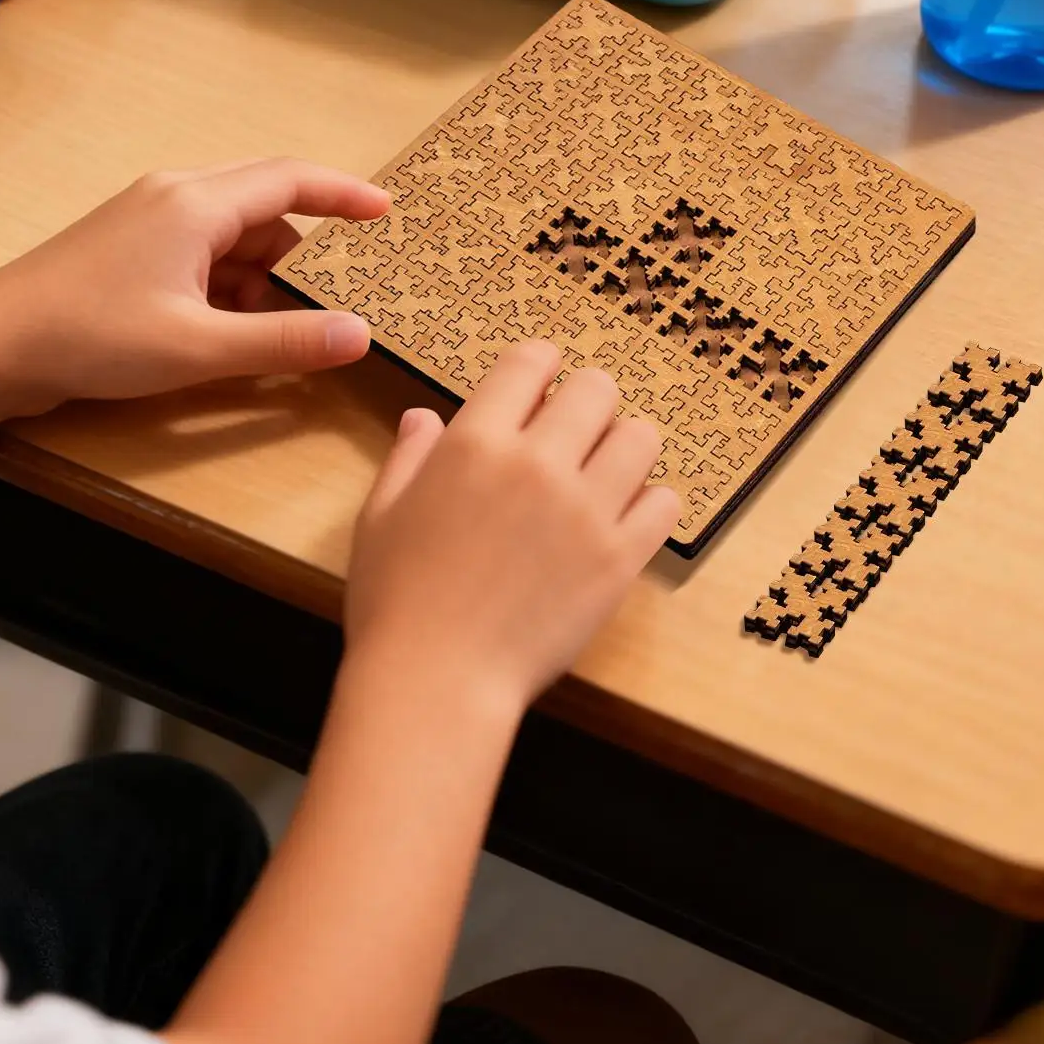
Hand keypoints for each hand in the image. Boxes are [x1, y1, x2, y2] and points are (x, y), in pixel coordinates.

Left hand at [0, 159, 388, 414]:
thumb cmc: (91, 337)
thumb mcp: (198, 349)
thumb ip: (284, 342)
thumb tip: (360, 335)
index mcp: (196, 203)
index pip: (291, 180)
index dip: (345, 194)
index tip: (388, 212)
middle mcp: (176, 198)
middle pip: (265, 206)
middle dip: (311, 248)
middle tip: (356, 284)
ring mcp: (149, 223)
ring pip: (233, 238)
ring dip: (268, 278)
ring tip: (301, 325)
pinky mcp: (130, 253)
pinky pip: (203, 258)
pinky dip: (232, 289)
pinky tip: (244, 332)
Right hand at [344, 341, 679, 711]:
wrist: (436, 682)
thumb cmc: (395, 600)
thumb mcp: (379, 516)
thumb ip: (408, 458)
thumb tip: (424, 417)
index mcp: (476, 442)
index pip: (532, 361)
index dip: (540, 365)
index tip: (540, 383)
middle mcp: (538, 464)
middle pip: (597, 388)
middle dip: (586, 400)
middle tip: (572, 430)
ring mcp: (585, 512)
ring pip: (641, 438)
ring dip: (623, 446)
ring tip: (602, 472)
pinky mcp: (619, 560)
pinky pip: (664, 504)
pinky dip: (649, 503)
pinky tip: (621, 518)